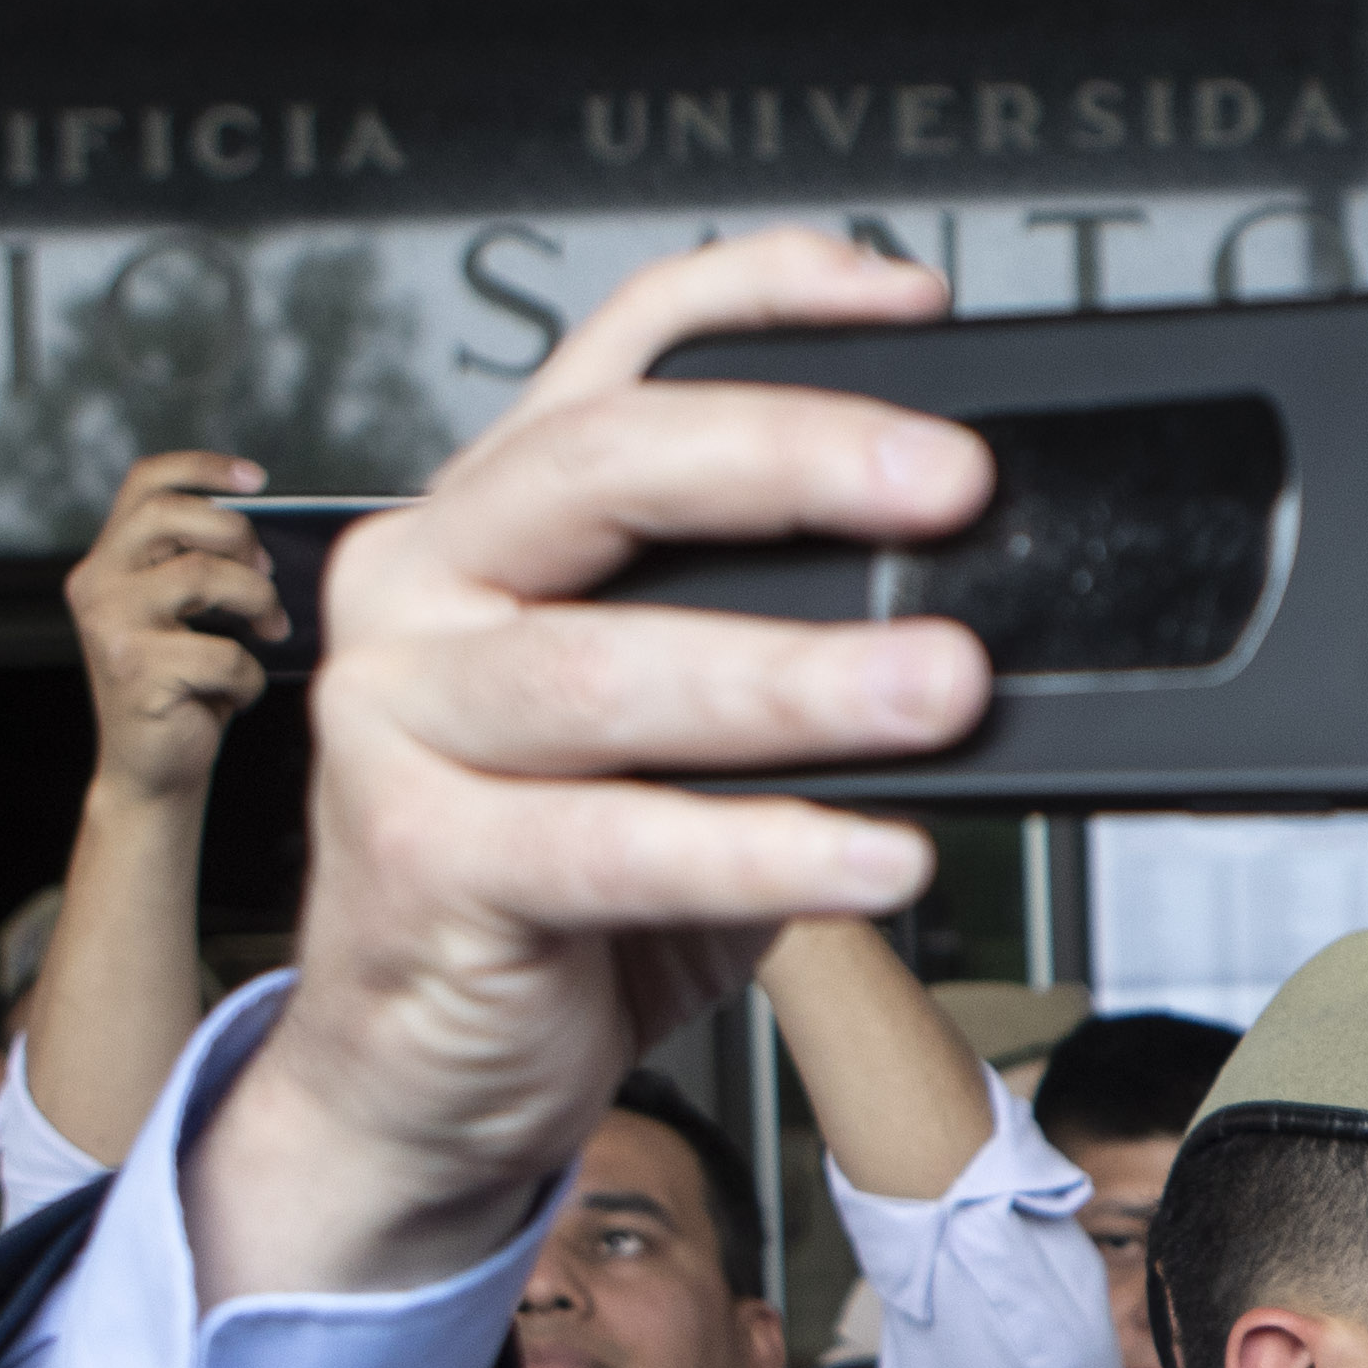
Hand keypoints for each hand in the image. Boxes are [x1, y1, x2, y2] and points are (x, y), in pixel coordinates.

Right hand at [68, 448, 288, 809]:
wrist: (151, 773)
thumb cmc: (184, 690)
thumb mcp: (187, 619)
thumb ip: (200, 569)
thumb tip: (262, 540)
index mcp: (107, 564)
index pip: (144, 486)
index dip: (200, 469)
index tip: (256, 479)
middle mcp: (97, 585)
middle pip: (174, 516)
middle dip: (238, 536)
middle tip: (267, 575)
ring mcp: (111, 626)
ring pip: (206, 576)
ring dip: (257, 603)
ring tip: (268, 633)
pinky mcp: (136, 670)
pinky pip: (223, 653)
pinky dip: (248, 676)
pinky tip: (235, 693)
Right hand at [207, 233, 997, 1309]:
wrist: (420, 1071)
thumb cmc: (559, 894)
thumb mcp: (687, 745)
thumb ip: (777, 659)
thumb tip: (965, 624)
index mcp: (493, 525)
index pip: (621, 356)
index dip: (761, 298)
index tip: (908, 296)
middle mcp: (426, 590)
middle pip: (607, 469)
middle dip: (794, 459)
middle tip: (950, 480)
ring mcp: (401, 721)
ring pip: (615, 668)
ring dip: (800, 676)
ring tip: (942, 684)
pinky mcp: (421, 861)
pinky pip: (617, 844)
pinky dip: (764, 847)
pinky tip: (878, 855)